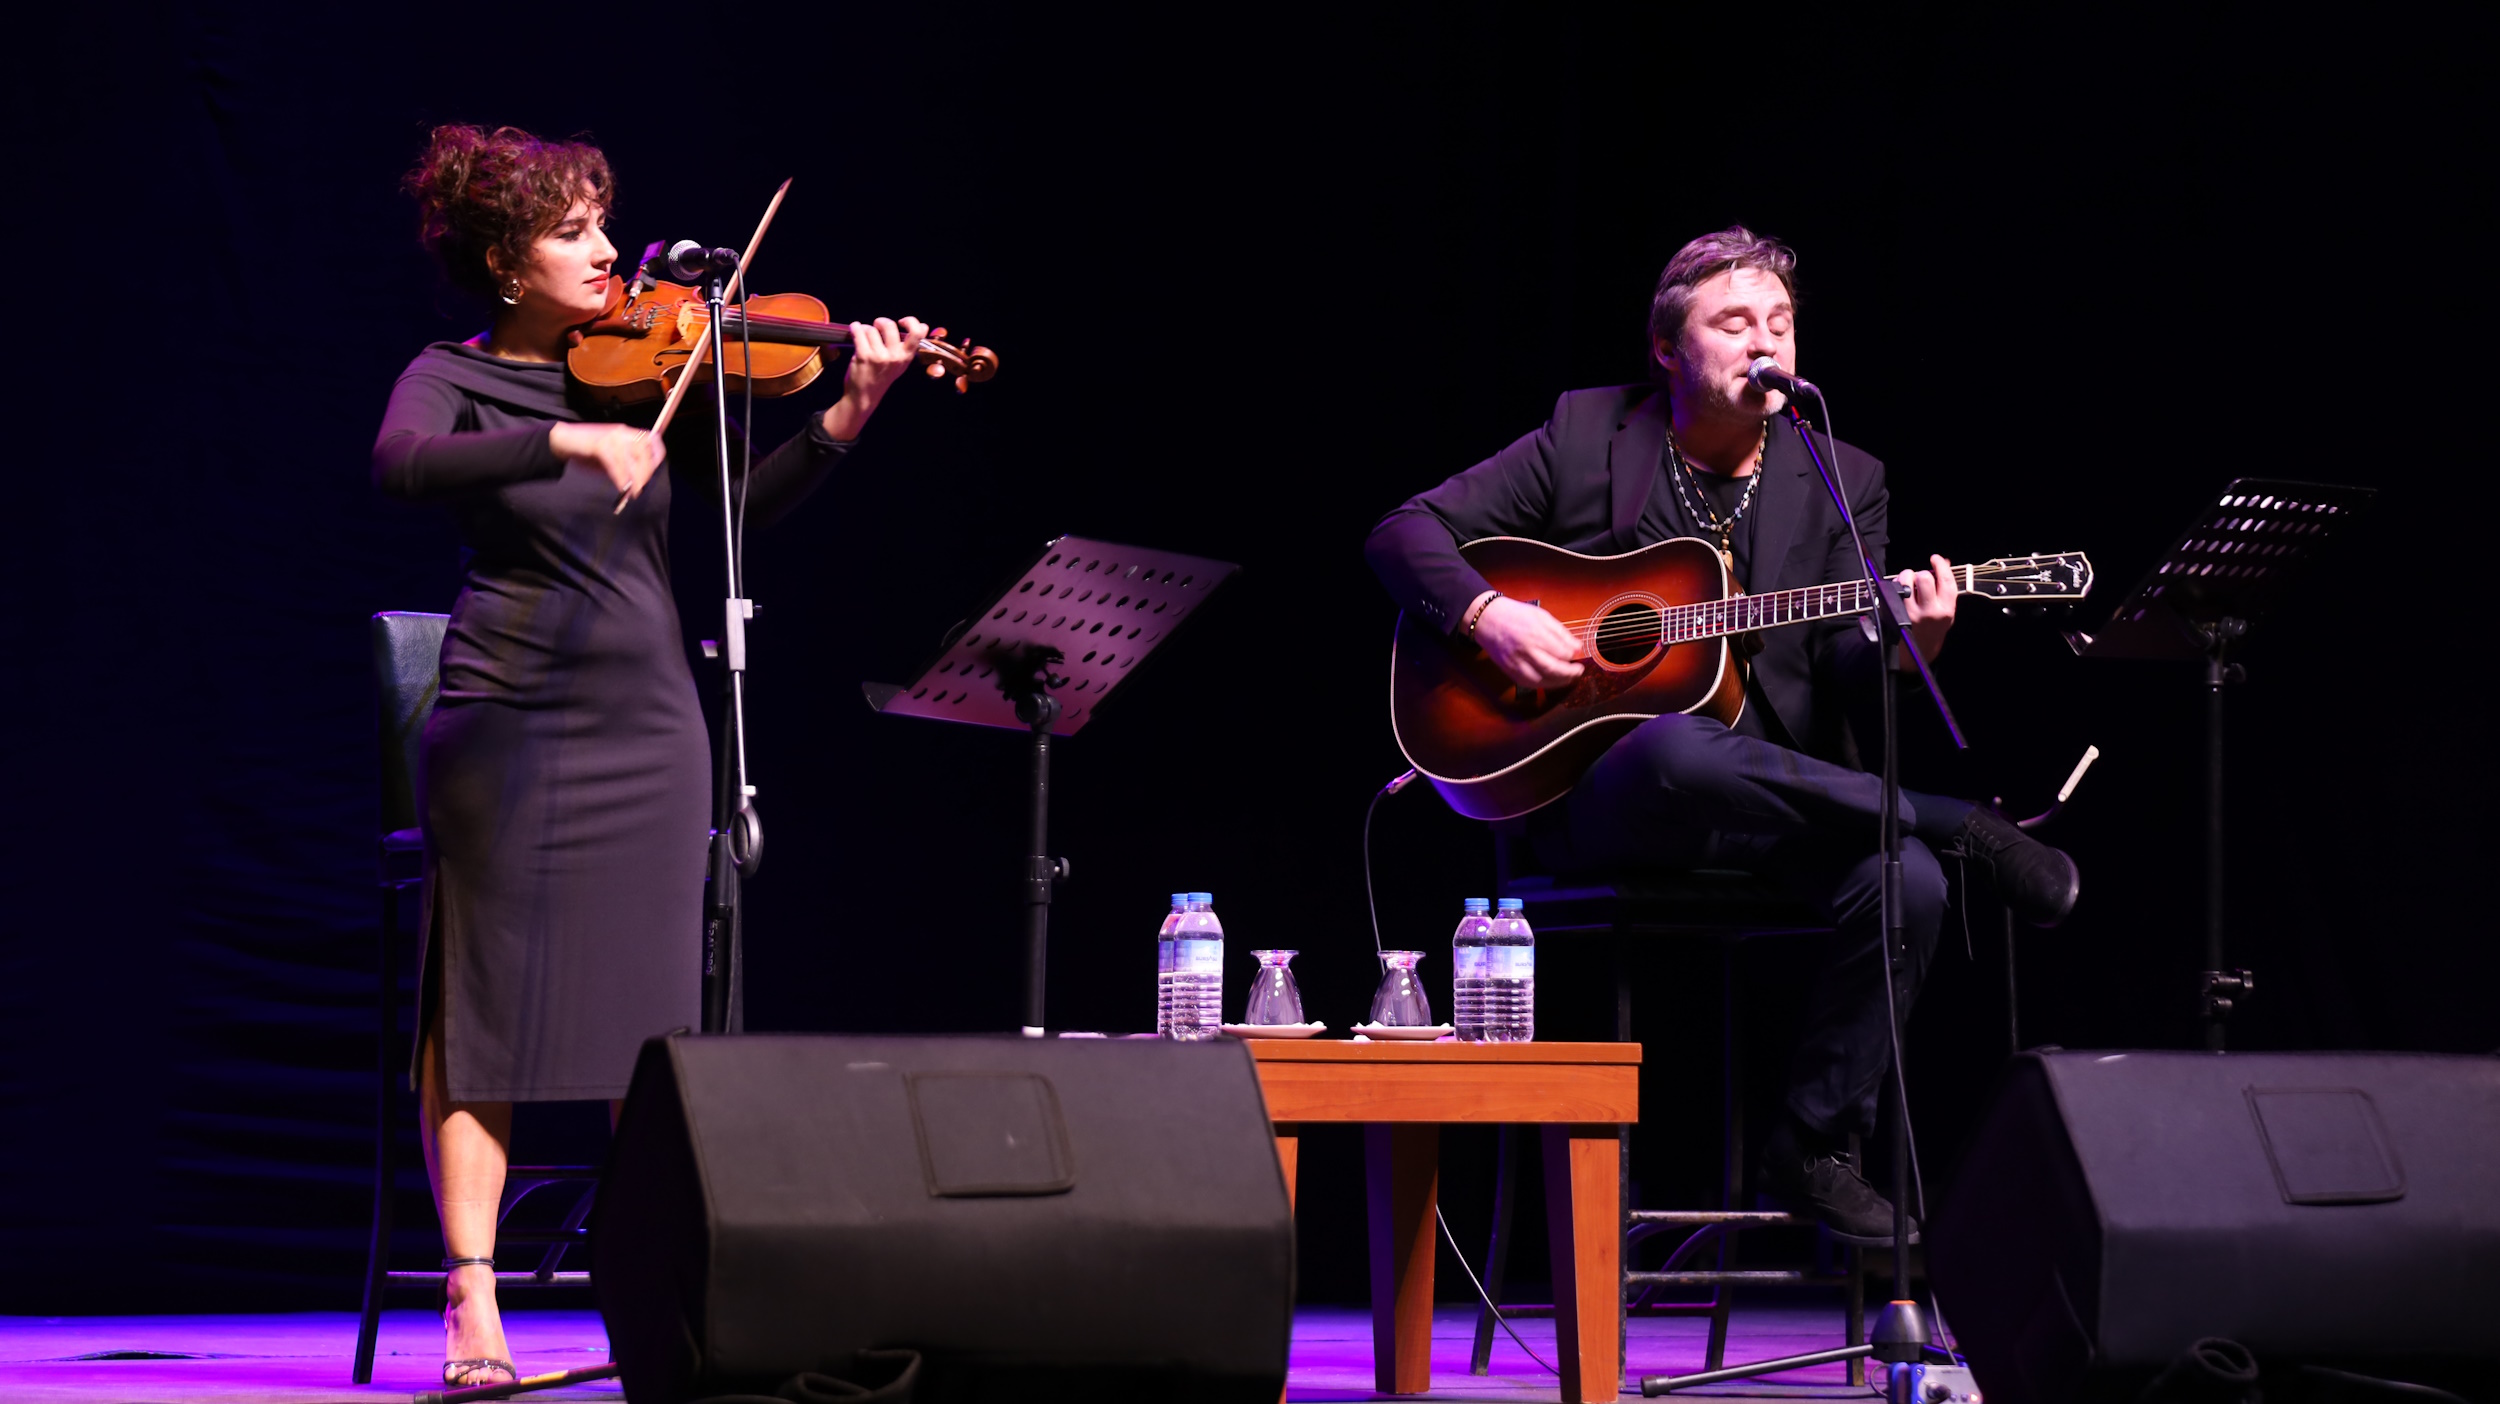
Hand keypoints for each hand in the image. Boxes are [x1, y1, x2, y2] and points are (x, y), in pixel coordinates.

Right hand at [550, 422, 663, 500]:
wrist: (562, 440)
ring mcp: (611, 436)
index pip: (651, 441)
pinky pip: (615, 462)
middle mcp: (622, 432)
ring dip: (635, 477)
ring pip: (631, 457)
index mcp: (627, 433)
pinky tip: (621, 487)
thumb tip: (639, 482)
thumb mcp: (612, 457)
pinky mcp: (599, 444)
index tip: (653, 474)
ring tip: (633, 492)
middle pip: (644, 450)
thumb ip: (626, 464)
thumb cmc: (587, 451)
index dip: (656, 457)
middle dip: (645, 472)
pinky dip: (620, 477)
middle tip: (640, 489)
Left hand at [822, 315, 928, 440]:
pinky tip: (855, 329)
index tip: (902, 321)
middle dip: (881, 321)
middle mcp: (894, 357)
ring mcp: (879, 357)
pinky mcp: (863, 356)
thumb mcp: (900, 364)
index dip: (911, 321)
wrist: (864, 396)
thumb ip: (909, 346)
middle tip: (877, 326)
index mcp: (906, 357)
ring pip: (871, 329)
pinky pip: (859, 332)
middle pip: (890, 325)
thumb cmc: (882, 377)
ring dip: (865, 329)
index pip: (917, 333)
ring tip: (864, 337)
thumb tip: (924, 325)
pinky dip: (855, 328)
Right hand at [1472, 594, 1584, 688]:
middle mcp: (1526, 650)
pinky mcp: (1509, 671)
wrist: (1488, 619)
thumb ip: (1561, 632)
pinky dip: (1543, 685)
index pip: (1562, 652)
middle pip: (1554, 669)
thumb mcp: (1541, 616)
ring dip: (1559, 682)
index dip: (1573, 655)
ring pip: (1542, 681)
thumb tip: (1577, 647)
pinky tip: (1551, 680)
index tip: (1577, 653)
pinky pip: (1530, 684)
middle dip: (1570, 673)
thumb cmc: (1515, 615)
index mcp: (1536, 633)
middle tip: (1578, 670)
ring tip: (1568, 678)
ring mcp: (1517, 663)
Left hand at [1894, 553, 1958, 664]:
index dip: (1941, 565)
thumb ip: (1946, 587)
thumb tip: (1946, 562)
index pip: (1946, 580)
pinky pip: (1893, 590)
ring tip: (1908, 584)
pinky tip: (1899, 591)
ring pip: (1906, 581)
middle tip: (1919, 579)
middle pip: (1924, 577)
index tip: (1935, 558)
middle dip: (1921, 573)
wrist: (1919, 650)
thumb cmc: (1934, 627)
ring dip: (1906, 577)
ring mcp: (1911, 613)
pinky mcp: (1895, 614)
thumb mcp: (1945, 609)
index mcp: (1946, 610)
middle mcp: (1929, 611)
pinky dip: (1895, 585)